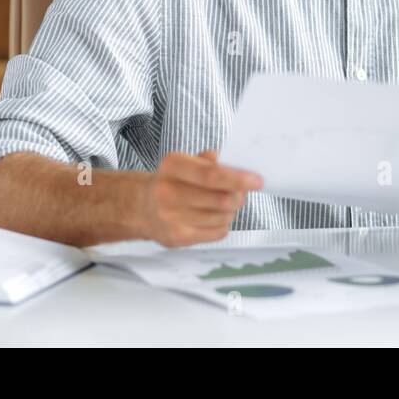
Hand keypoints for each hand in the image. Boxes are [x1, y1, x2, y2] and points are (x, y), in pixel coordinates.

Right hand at [139, 148, 262, 246]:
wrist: (141, 207)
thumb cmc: (172, 181)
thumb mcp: (185, 162)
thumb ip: (209, 161)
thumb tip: (236, 166)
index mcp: (172, 166)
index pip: (211, 175)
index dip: (238, 179)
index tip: (257, 181)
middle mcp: (167, 192)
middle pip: (221, 199)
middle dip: (239, 197)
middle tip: (241, 194)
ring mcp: (170, 217)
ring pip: (222, 217)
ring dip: (231, 211)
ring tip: (224, 205)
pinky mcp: (176, 238)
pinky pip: (217, 232)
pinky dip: (223, 224)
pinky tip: (212, 217)